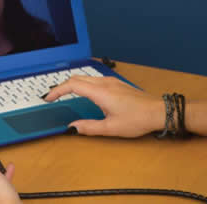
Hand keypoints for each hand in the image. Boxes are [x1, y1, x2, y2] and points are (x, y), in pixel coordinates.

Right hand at [43, 76, 163, 136]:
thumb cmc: (138, 119)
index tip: (48, 98)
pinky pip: (95, 79)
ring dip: (73, 84)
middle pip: (77, 77)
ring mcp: (112, 82)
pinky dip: (84, 84)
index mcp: (101, 92)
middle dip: (62, 86)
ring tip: (65, 94)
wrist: (158, 111)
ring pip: (86, 77)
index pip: (72, 85)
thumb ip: (89, 127)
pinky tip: (84, 93)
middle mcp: (105, 83)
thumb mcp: (111, 128)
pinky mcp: (117, 84)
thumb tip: (72, 127)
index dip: (57, 90)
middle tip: (53, 96)